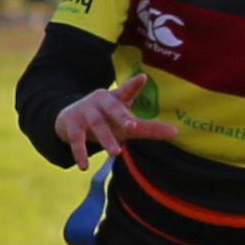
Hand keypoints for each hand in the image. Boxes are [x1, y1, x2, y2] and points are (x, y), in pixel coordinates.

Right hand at [47, 83, 179, 160]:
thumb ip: (148, 127)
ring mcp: (85, 112)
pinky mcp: (71, 125)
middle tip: (132, 127)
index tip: (142, 78)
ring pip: (97, 125)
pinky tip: (84, 166)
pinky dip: (80, 153)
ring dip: (106, 139)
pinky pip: (76, 139)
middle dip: (122, 117)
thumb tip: (176, 132)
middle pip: (113, 109)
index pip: (127, 91)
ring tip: (116, 153)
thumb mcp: (125, 121)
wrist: (68, 119)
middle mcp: (101, 102)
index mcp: (115, 98)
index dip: (134, 85)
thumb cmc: (105, 119)